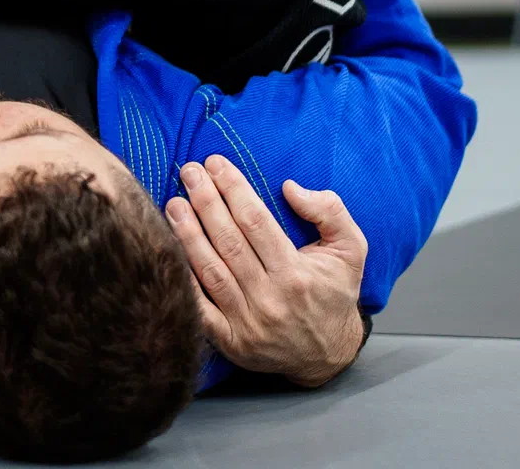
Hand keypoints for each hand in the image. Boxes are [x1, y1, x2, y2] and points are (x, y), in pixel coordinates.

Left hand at [165, 154, 367, 387]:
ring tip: (173, 204)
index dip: (233, 189)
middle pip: (228, 241)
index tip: (216, 164)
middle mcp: (270, 299)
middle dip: (206, 202)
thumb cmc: (334, 294)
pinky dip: (183, 280)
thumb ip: (330, 212)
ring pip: (210, 270)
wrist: (327, 354)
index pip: (256, 222)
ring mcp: (247, 323)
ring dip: (188, 234)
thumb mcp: (351, 250)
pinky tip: (168, 252)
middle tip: (189, 172)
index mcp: (296, 274)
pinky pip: (199, 307)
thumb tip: (290, 188)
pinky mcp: (229, 341)